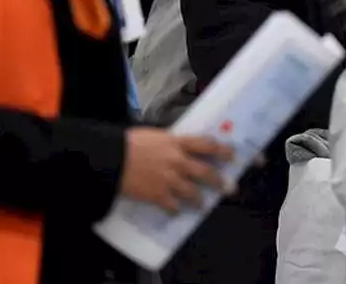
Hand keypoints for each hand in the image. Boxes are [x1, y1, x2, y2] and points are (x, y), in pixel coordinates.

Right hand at [120, 127, 234, 213]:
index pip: (206, 145)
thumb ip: (171, 142)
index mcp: (177, 143)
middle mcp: (178, 161)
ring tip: (202, 204)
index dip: (222, 150)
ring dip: (199, 200)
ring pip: (192, 192)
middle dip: (219, 181)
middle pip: (205, 172)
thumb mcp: (155, 135)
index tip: (232, 156)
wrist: (113, 158)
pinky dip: (176, 209)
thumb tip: (179, 145)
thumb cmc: (130, 143)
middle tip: (229, 188)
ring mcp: (169, 179)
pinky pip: (173, 205)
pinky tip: (177, 211)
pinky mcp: (158, 194)